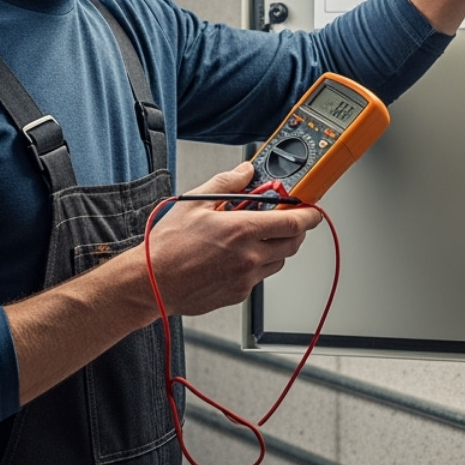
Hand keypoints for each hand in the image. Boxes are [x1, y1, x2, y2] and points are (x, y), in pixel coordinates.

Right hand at [143, 162, 323, 314]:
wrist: (151, 283)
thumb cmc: (168, 246)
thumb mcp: (195, 202)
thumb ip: (227, 183)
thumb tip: (245, 171)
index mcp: (242, 230)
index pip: (293, 222)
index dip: (309, 214)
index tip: (312, 208)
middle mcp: (249, 257)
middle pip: (293, 243)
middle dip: (295, 229)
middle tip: (285, 218)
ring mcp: (246, 278)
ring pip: (279, 261)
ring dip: (276, 247)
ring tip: (253, 237)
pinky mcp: (239, 294)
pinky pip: (260, 277)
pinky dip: (257, 264)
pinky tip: (235, 256)